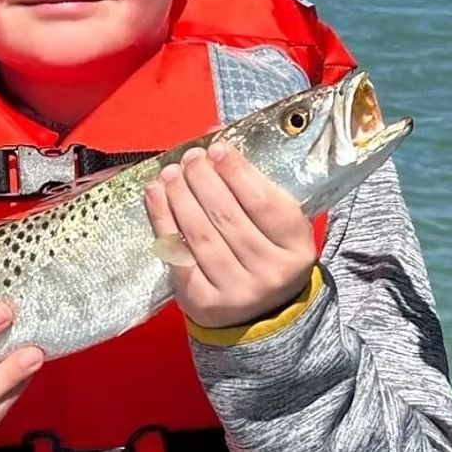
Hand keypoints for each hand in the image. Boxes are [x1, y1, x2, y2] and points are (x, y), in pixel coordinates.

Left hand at [145, 143, 316, 328]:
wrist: (260, 316)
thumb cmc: (265, 253)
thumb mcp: (277, 224)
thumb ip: (252, 183)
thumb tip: (216, 135)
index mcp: (295, 248)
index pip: (264, 204)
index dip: (238, 172)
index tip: (218, 148)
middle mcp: (270, 272)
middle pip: (228, 216)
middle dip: (203, 179)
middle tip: (190, 157)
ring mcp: (237, 291)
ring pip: (201, 234)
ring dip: (180, 196)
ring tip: (170, 172)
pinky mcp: (203, 301)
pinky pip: (178, 254)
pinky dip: (162, 219)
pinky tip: (155, 195)